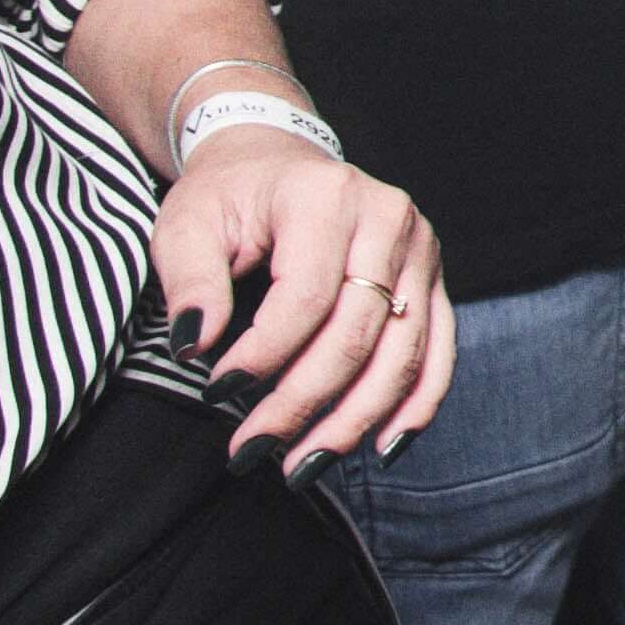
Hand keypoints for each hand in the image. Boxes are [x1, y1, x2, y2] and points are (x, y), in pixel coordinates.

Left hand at [155, 133, 453, 473]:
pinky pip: (438, 350)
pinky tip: (383, 446)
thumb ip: (190, 282)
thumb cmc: (229, 196)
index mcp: (328, 199)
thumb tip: (196, 348)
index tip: (215, 391)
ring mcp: (420, 250)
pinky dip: (416, 405)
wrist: (276, 160)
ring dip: (355, 420)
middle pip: (357, 333)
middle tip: (252, 450)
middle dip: (304, 404)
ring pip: (402, 352)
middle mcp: (389, 220)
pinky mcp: (433, 279)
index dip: (264, 355)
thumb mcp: (186, 225)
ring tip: (304, 465)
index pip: (306, 297)